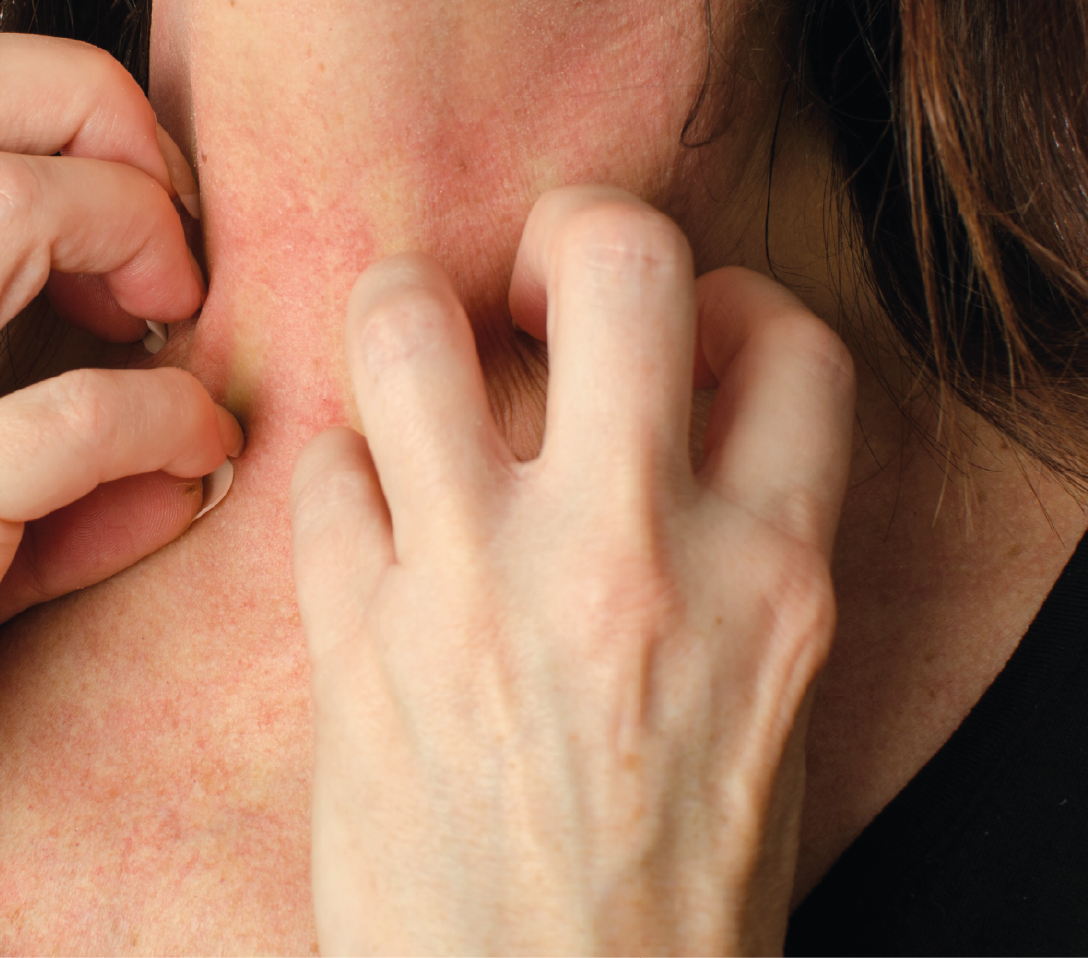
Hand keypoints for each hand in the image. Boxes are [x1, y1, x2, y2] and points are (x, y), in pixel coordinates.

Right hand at [0, 31, 238, 943]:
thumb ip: (45, 456)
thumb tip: (195, 450)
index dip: (66, 97)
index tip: (144, 189)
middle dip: (108, 125)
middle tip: (172, 242)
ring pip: (13, 211)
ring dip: (142, 237)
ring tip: (179, 323)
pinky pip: (80, 416)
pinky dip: (175, 417)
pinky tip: (202, 456)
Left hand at [291, 186, 854, 954]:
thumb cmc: (672, 878)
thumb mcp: (768, 697)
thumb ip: (739, 538)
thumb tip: (672, 397)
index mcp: (771, 577)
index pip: (787, 339)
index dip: (729, 302)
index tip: (678, 334)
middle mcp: (631, 558)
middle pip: (616, 259)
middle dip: (571, 228)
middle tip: (534, 280)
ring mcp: (478, 590)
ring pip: (404, 324)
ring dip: (402, 311)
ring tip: (412, 357)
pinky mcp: (356, 643)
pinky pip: (318, 468)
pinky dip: (336, 468)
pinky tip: (364, 513)